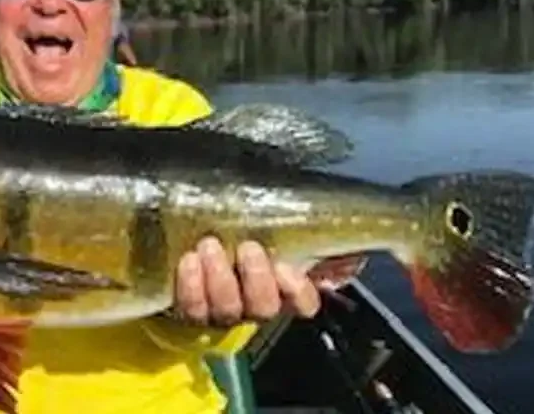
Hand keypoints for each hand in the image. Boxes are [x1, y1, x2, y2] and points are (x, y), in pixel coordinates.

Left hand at [172, 236, 320, 325]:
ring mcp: (222, 311)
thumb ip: (315, 237)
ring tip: (209, 246)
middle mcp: (255, 305)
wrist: (192, 240)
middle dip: (258, 279)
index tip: (287, 268)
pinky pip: (192, 308)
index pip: (304, 302)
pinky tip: (189, 260)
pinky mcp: (192, 309)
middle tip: (248, 248)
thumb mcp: (278, 223)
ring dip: (220, 279)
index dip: (298, 291)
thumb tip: (344, 249)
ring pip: (227, 309)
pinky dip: (190, 286)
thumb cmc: (244, 228)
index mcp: (283, 286)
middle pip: (264, 307)